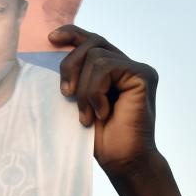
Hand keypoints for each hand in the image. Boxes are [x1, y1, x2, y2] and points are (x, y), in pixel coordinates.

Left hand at [49, 25, 158, 178]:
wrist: (122, 161)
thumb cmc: (100, 137)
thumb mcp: (79, 100)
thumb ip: (75, 76)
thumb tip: (52, 48)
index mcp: (113, 69)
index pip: (92, 40)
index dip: (72, 34)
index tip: (51, 39)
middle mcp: (128, 65)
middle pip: (92, 43)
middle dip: (71, 65)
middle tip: (66, 94)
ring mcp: (138, 69)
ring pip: (97, 57)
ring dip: (85, 89)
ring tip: (88, 115)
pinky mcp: (143, 75)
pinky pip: (107, 67)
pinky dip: (96, 90)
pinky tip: (101, 112)